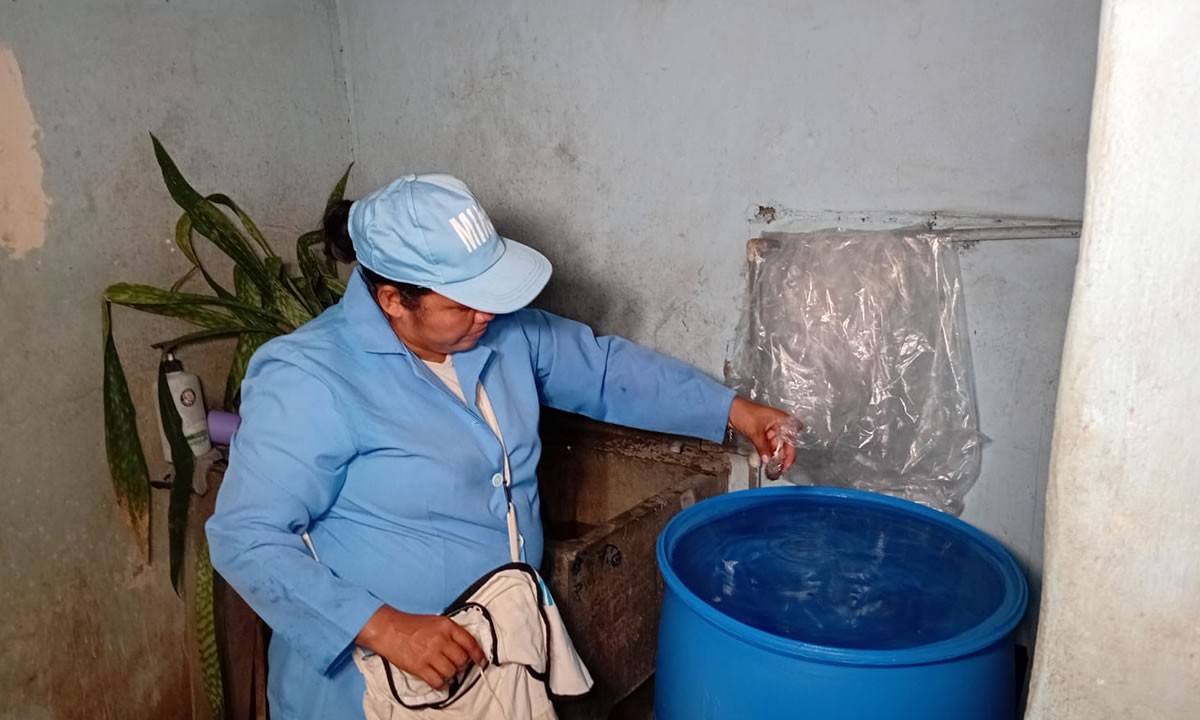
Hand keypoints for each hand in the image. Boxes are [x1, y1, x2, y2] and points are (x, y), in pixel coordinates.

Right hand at [355, 605, 486, 690]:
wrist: (388, 629)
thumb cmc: (411, 625)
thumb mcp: (436, 621)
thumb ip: (451, 632)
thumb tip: (466, 647)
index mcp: (446, 626)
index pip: (470, 642)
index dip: (479, 654)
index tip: (481, 661)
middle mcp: (441, 640)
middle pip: (462, 660)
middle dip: (462, 665)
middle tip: (456, 665)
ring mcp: (430, 654)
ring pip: (452, 672)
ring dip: (450, 674)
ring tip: (444, 671)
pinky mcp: (419, 667)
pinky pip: (437, 681)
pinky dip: (440, 684)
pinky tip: (438, 680)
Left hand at [728, 396, 797, 474]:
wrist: (729, 409)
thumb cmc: (743, 411)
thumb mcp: (755, 432)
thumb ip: (762, 448)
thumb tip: (767, 459)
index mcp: (781, 419)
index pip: (792, 438)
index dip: (791, 451)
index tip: (787, 462)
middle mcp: (778, 423)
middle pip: (785, 443)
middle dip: (782, 456)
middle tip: (780, 467)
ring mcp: (770, 428)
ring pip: (776, 445)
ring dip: (775, 455)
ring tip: (773, 466)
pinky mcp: (763, 432)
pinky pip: (768, 444)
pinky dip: (768, 452)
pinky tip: (767, 459)